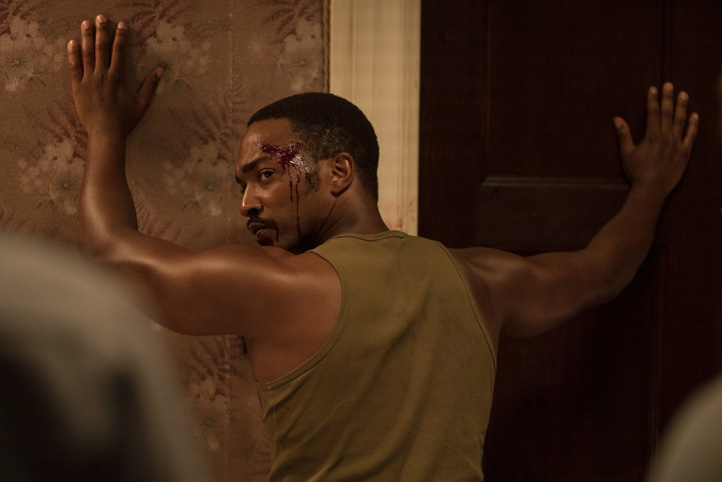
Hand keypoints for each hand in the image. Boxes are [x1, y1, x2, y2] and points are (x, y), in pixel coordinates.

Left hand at [68, 14, 162, 136]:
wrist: (105, 132)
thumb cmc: (125, 120)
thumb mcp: (141, 103)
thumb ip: (150, 85)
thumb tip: (160, 70)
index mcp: (117, 77)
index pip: (119, 52)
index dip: (120, 37)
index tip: (120, 25)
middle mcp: (102, 75)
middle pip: (101, 48)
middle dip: (101, 31)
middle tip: (100, 17)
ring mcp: (88, 80)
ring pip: (86, 54)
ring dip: (86, 37)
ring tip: (85, 23)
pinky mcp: (78, 87)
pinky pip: (74, 68)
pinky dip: (73, 55)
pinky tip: (72, 43)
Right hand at [614, 82, 698, 195]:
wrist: (651, 188)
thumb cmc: (636, 172)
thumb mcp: (626, 153)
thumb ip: (623, 135)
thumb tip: (617, 119)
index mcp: (651, 136)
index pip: (652, 113)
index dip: (653, 100)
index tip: (654, 89)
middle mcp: (666, 137)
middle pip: (667, 113)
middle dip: (668, 98)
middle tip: (670, 85)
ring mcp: (676, 144)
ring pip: (680, 121)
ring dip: (682, 107)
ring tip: (683, 94)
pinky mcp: (684, 153)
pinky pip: (691, 136)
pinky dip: (693, 125)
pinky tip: (695, 116)